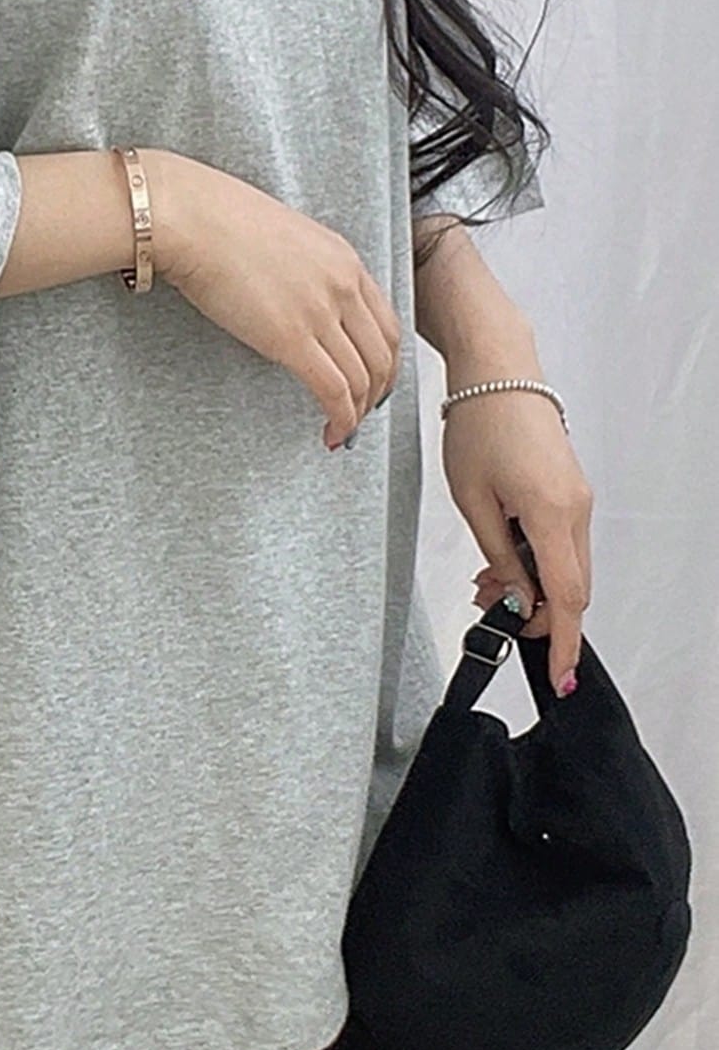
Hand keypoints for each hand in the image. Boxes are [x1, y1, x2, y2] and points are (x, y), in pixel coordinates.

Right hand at [150, 152, 401, 449]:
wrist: (192, 218)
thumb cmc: (220, 220)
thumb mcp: (286, 238)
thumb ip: (307, 270)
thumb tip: (301, 303)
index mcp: (344, 259)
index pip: (387, 322)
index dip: (386, 361)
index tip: (375, 380)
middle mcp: (343, 286)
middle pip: (382, 354)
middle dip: (378, 392)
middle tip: (364, 412)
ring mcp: (320, 312)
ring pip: (362, 377)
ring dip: (358, 412)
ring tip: (343, 429)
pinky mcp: (291, 339)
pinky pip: (332, 389)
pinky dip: (340, 418)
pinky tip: (331, 432)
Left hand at [445, 379, 593, 697]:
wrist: (498, 374)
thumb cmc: (480, 424)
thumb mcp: (472, 499)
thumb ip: (496, 554)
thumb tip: (514, 597)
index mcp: (552, 512)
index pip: (567, 595)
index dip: (564, 640)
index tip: (559, 675)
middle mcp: (576, 509)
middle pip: (572, 587)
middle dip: (536, 612)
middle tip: (490, 611)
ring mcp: (578, 500)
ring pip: (567, 566)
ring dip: (533, 585)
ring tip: (486, 581)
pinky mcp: (570, 492)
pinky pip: (563, 542)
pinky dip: (538, 560)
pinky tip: (503, 556)